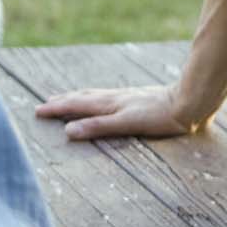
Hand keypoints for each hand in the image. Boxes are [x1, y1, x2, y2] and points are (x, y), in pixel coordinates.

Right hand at [33, 84, 202, 140]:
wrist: (189, 102)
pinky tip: (100, 100)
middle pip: (82, 98)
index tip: (38, 111)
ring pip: (93, 96)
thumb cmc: (160, 117)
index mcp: (109, 105)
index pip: (76, 106)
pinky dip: (93, 98)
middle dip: (62, 101)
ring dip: (76, 97)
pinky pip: (106, 97)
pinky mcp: (136, 98)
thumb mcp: (127, 124)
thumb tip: (68, 130)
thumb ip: (98, 127)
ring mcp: (124, 97)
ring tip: (65, 97)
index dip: (57, 109)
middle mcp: (114, 98)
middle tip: (44, 104)